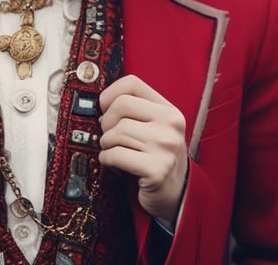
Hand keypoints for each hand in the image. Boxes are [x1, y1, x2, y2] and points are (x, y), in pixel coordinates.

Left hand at [98, 74, 187, 224]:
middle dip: (106, 121)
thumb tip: (101, 104)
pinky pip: (115, 155)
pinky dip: (106, 158)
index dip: (111, 94)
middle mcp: (171, 125)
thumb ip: (135, 110)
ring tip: (113, 150)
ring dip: (106, 143)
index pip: (132, 84)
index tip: (105, 108)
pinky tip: (113, 163)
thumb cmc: (157, 156)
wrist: (177, 194)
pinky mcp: (156, 170)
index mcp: (170, 110)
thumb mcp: (154, 127)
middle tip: (108, 134)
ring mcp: (165, 147)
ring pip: (116, 131)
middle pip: (121, 106)